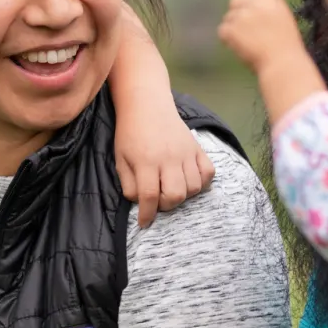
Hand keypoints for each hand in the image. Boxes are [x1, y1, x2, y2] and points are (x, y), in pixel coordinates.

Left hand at [116, 101, 216, 228]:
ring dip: (183, 195)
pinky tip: (189, 180)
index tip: (145, 222)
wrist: (147, 105)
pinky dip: (201, 182)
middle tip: (158, 199)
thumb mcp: (120, 159)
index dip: (147, 214)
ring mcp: (186, 152)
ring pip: (193, 187)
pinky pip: (208, 173)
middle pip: (175, 195)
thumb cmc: (130, 133)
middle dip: (166, 205)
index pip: (149, 196)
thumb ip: (129, 185)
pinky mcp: (197, 148)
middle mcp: (168, 158)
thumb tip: (142, 203)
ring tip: (172, 188)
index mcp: (146, 161)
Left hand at [219, 0, 304, 75]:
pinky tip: (245, 48)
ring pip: (229, 20)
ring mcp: (245, 12)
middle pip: (236, 3)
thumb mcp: (280, 25)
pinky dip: (230, 42)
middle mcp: (259, 1)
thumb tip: (241, 19)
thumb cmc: (285, 51)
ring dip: (237, 32)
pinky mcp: (233, 25)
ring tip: (255, 44)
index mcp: (274, 1)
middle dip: (240, 17)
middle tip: (257, 36)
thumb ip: (263, 15)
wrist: (283, 65)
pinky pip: (223, 32)